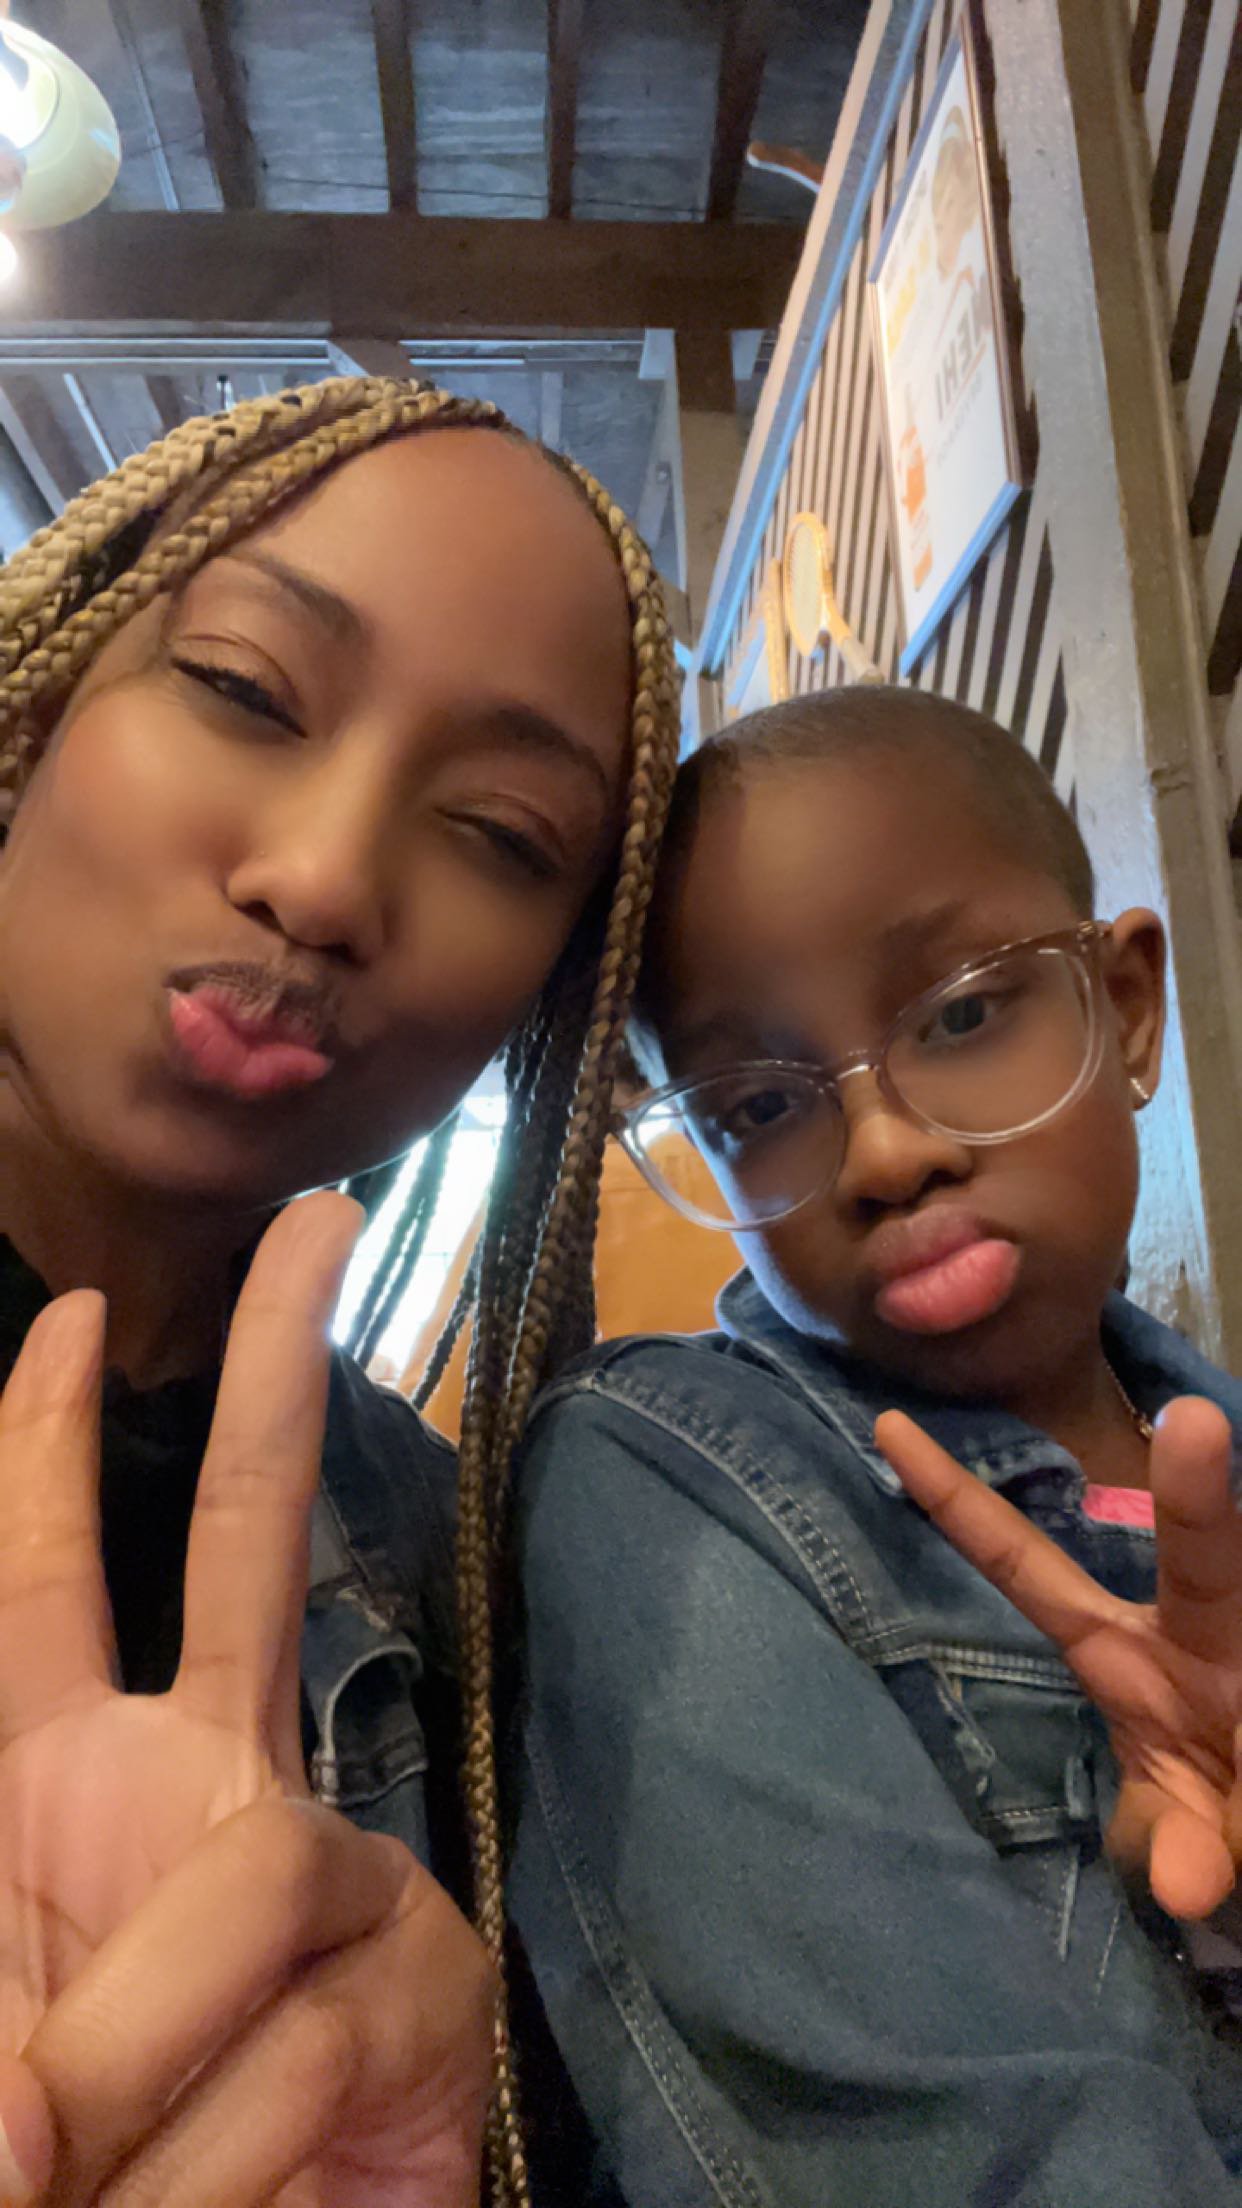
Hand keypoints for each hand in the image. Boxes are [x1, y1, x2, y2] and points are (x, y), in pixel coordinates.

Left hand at [0, 1192, 492, 2201]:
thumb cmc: (98, 2148)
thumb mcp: (2, 2042)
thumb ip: (7, 2027)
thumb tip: (28, 2105)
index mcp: (73, 1776)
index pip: (48, 1576)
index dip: (45, 1452)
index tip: (67, 1325)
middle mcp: (207, 1779)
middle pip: (254, 1538)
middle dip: (277, 1375)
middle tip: (316, 1221)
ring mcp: (324, 1861)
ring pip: (247, 1871)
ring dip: (132, 2077)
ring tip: (76, 2184)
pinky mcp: (419, 1970)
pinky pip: (301, 2027)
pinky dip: (222, 2144)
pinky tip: (231, 2193)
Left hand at [876, 1397, 1241, 1922]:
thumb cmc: (1221, 1803)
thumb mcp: (1181, 1825)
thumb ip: (1171, 1839)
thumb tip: (1184, 1887)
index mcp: (1125, 1651)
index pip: (1023, 1567)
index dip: (953, 1502)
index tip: (883, 1425)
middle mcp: (1202, 1630)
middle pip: (1207, 1556)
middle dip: (1196, 1496)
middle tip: (1196, 1423)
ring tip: (1232, 1811)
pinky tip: (1240, 1829)